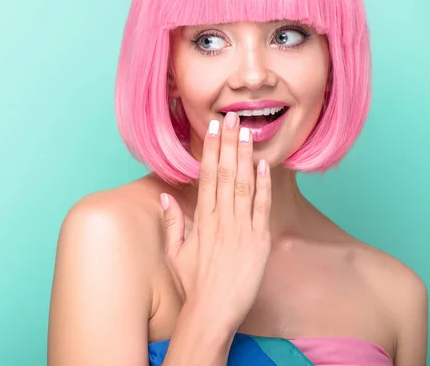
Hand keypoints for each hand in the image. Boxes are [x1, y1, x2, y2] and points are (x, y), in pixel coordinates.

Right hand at [160, 111, 271, 332]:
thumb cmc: (193, 285)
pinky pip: (262, 208)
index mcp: (202, 220)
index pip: (206, 177)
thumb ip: (172, 223)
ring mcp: (241, 229)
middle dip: (228, 143)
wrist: (212, 312)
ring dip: (245, 156)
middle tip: (232, 117)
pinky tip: (264, 165)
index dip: (209, 150)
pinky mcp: (259, 242)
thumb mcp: (175, 254)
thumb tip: (165, 197)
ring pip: (244, 185)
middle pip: (225, 173)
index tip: (212, 129)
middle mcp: (221, 219)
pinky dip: (264, 185)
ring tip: (248, 131)